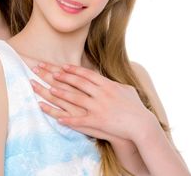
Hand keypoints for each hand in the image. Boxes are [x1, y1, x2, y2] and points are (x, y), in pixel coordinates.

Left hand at [31, 62, 155, 143]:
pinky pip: (79, 120)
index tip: (62, 66)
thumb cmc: (136, 108)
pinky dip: (68, 119)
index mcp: (108, 85)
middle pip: (77, 83)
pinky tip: (57, 118)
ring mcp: (99, 107)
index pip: (87, 74)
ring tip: (47, 90)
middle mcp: (101, 94)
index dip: (73, 70)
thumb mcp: (127, 91)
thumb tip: (110, 81)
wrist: (142, 124)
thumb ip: (117, 84)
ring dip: (60, 94)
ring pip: (75, 98)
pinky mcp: (98, 121)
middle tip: (49, 73)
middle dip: (61, 76)